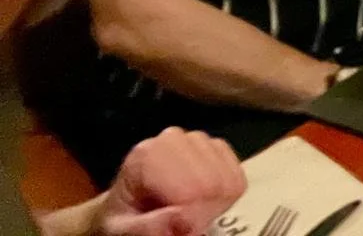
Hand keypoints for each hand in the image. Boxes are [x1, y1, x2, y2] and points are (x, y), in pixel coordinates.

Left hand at [95, 128, 245, 235]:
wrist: (126, 205)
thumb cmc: (123, 218)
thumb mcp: (123, 231)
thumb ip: (148, 228)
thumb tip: (183, 221)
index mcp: (147, 155)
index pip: (192, 189)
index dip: (191, 218)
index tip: (180, 232)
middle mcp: (174, 138)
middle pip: (213, 184)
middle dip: (203, 213)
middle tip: (184, 226)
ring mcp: (198, 139)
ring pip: (228, 181)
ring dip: (214, 206)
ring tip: (188, 214)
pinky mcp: (217, 147)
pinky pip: (238, 178)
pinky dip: (225, 197)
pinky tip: (202, 201)